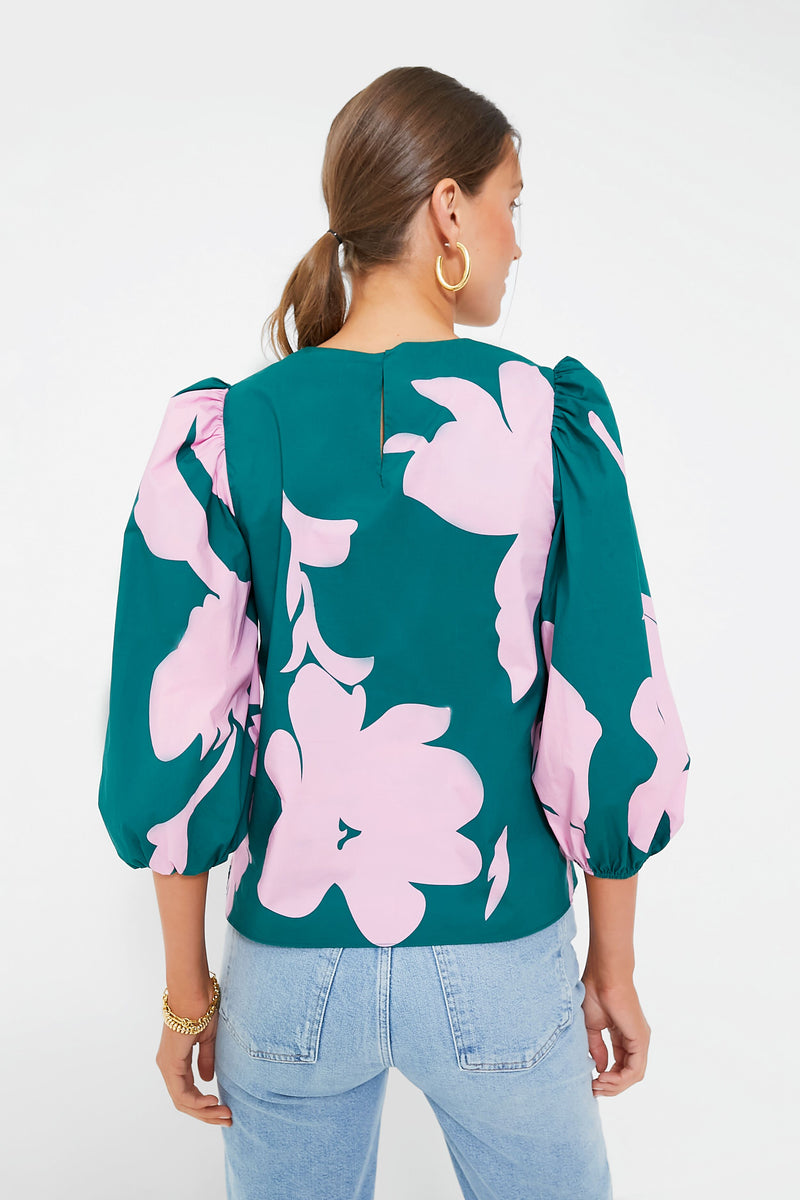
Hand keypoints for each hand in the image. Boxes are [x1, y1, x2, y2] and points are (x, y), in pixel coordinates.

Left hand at [155, 1008, 232, 1124]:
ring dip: (204, 1111)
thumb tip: (207, 1081)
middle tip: (227, 1119)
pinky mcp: (170, 1063)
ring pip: (182, 1101)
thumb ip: (206, 1060)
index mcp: (176, 1060)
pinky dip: (197, 1101)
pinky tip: (213, 1101)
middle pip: (185, 1102)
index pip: (188, 1092)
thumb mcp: (208, 1039)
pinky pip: (182, 1092)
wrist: (193, 992)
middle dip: (206, 1114)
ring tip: (224, 1114)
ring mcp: (167, 1066)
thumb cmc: (201, 1009)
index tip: (225, 1109)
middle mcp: (168, 1066)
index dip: (205, 1105)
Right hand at [580, 973, 650, 1096]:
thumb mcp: (592, 1027)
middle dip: (611, 1086)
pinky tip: (603, 1078)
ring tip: (597, 1085)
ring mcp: (640, 1041)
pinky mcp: (641, 1040)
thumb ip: (596, 1048)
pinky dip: (620, 1079)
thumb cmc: (595, 993)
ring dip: (615, 1086)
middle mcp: (636, 1041)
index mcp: (624, 1036)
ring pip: (633, 1076)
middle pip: (628, 1075)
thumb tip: (600, 1068)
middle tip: (593, 1089)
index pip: (621, 1066)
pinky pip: (635, 1070)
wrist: (604, 975)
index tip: (590, 1083)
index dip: (606, 1078)